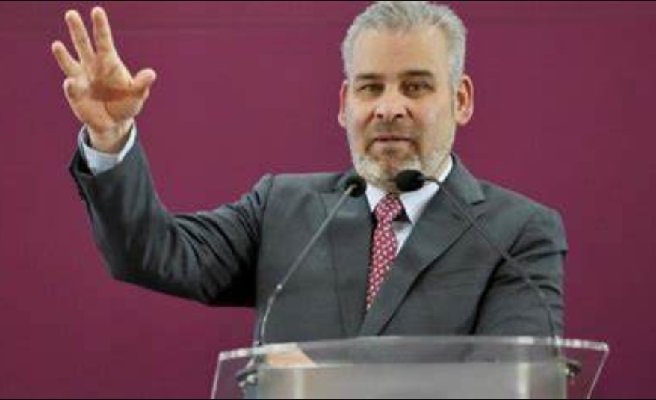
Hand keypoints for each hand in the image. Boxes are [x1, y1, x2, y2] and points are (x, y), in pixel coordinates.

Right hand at [51, 6, 155, 152]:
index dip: (100, 26)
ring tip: (57, 45)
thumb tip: (151, 74)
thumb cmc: (127, 104)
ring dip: (63, 54)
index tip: (97, 11)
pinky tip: (71, 83)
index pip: (103, 40)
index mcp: (109, 62)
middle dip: (77, 30)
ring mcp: (81, 78)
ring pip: (69, 63)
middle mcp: (92, 66)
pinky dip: (71, 86)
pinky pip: (72, 88)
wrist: (114, 123)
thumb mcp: (137, 95)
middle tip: (71, 13)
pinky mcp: (75, 94)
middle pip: (83, 44)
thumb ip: (142, 84)